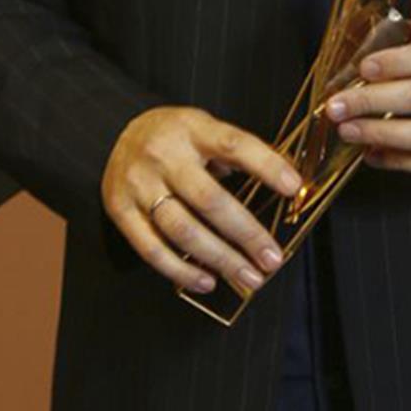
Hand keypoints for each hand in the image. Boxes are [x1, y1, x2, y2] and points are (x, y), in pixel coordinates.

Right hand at [100, 106, 301, 296]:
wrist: (116, 135)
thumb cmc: (174, 137)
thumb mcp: (204, 128)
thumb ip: (235, 152)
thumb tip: (286, 185)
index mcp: (192, 129)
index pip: (234, 145)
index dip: (266, 165)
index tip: (294, 188)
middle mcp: (164, 155)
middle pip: (209, 200)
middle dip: (246, 234)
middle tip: (272, 258)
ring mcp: (139, 184)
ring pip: (182, 230)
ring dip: (220, 259)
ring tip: (248, 276)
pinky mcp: (120, 210)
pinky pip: (151, 249)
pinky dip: (181, 271)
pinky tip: (207, 281)